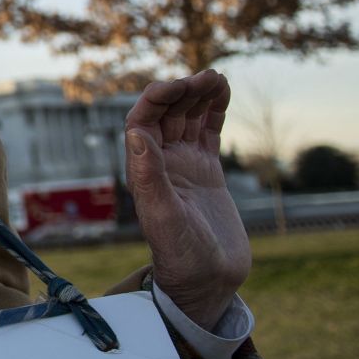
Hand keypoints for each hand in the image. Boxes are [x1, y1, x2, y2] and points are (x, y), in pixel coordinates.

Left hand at [125, 70, 249, 331]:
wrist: (206, 281)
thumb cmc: (180, 255)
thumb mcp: (164, 217)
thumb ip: (150, 177)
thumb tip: (136, 134)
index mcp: (143, 170)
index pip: (142, 121)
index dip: (156, 98)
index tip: (179, 84)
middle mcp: (160, 163)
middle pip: (166, 114)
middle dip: (182, 92)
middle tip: (206, 77)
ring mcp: (184, 165)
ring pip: (187, 119)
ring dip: (199, 96)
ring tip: (217, 77)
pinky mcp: (206, 172)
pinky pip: (207, 132)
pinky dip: (213, 111)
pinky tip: (222, 92)